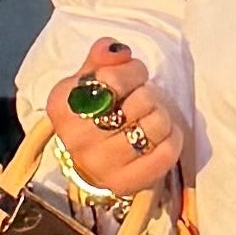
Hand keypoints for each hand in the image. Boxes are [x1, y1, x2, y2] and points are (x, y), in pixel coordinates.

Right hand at [44, 38, 186, 198]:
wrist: (87, 161)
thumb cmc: (92, 112)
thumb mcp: (88, 79)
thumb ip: (103, 57)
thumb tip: (118, 50)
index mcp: (63, 106)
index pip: (112, 78)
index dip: (133, 72)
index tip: (134, 76)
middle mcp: (76, 139)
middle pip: (139, 102)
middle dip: (147, 94)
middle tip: (141, 100)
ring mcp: (100, 166)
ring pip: (155, 127)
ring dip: (160, 116)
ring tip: (149, 118)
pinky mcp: (124, 184)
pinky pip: (166, 153)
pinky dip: (172, 138)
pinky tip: (161, 136)